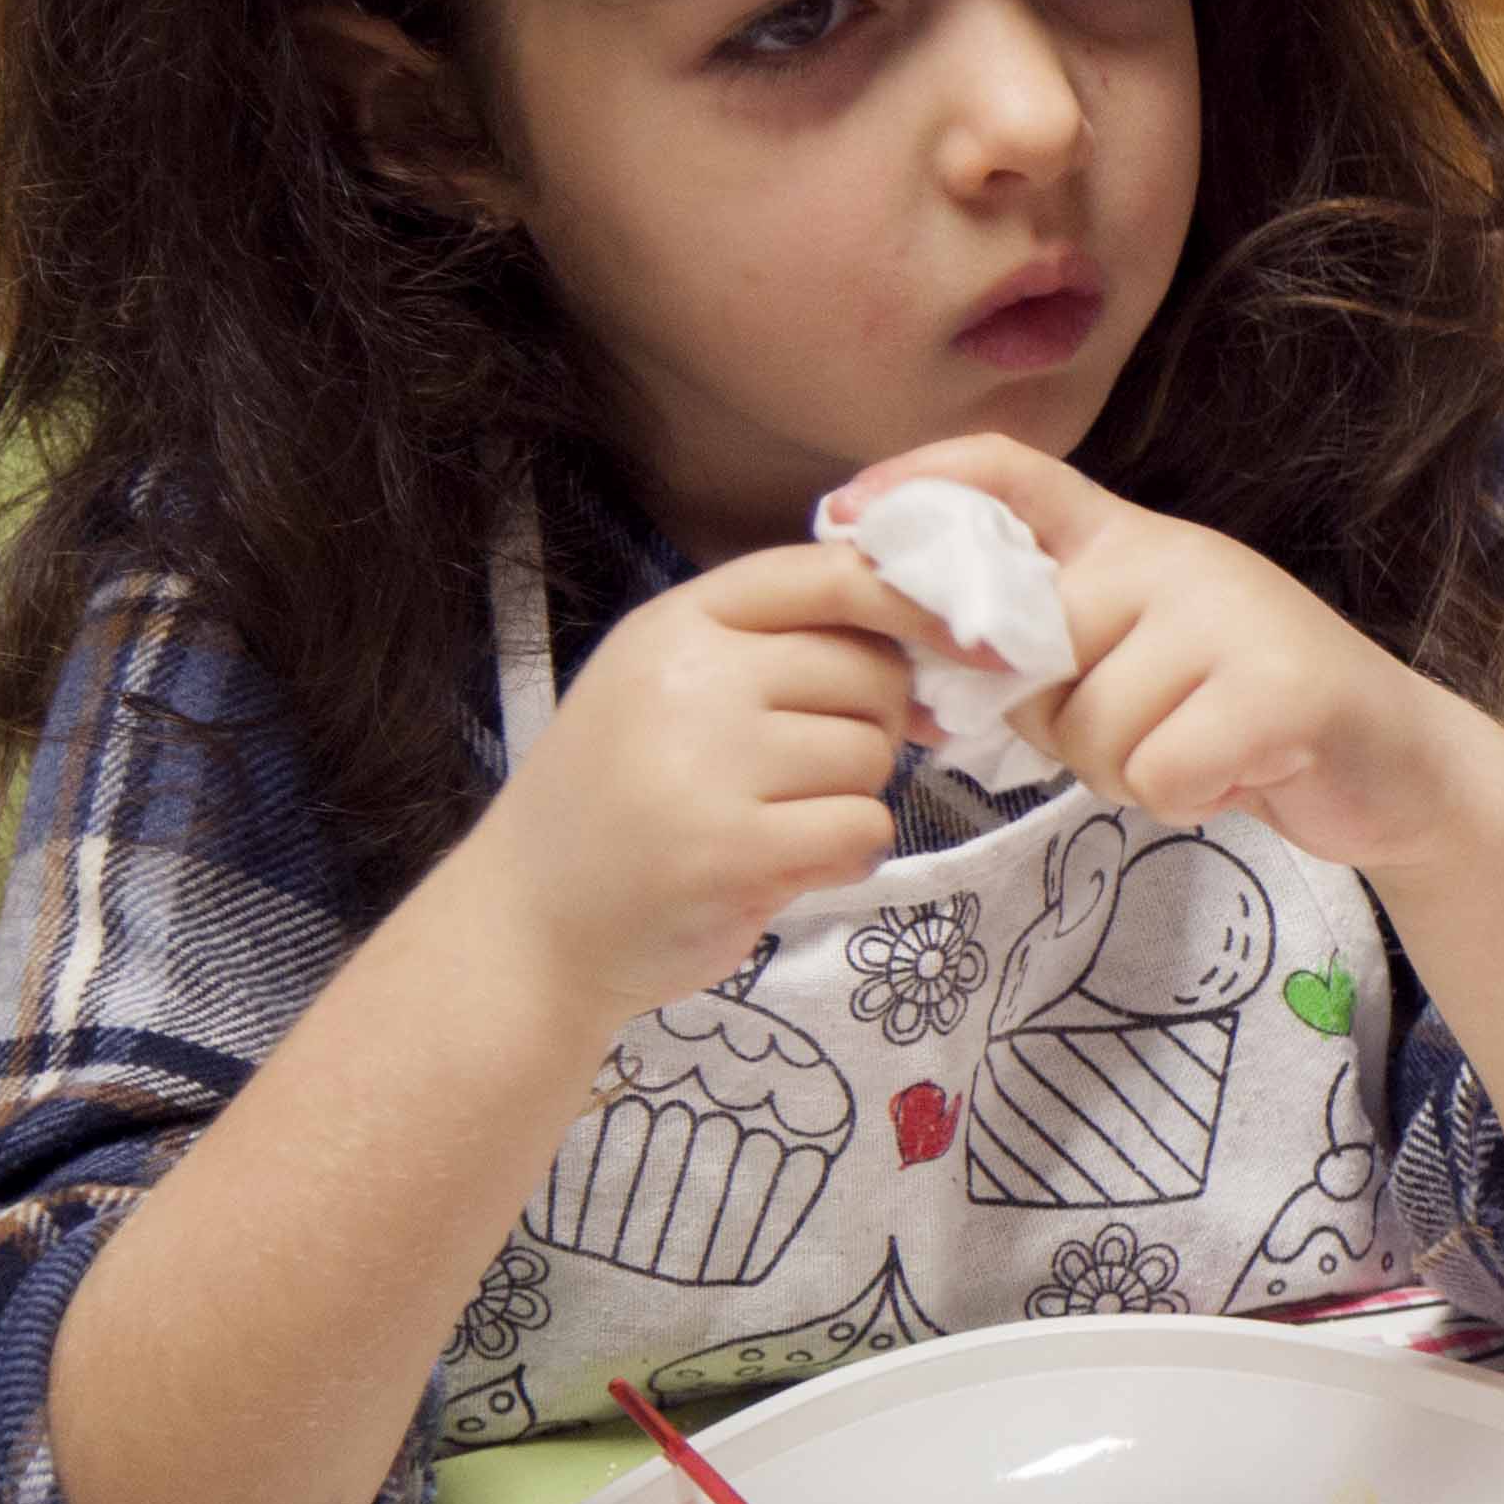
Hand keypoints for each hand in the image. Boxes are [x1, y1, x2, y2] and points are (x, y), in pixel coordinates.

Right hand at [461, 541, 918, 1015]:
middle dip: (873, 728)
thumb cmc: (619, 806)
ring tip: (769, 822)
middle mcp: (689, 680)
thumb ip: (778, 651)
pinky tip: (783, 867)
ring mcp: (706, 765)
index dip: (916, 602)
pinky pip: (863, 830)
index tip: (975, 644)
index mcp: (676, 625)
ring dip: (848, 799)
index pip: (828, 575)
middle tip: (805, 775)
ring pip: (872, 757)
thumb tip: (934, 643)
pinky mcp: (733, 851)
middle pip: (870, 674)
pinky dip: (846, 856)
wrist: (528, 928)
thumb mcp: (672, 692)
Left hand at [836, 437, 1502, 867]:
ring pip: (1092, 726)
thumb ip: (1048, 651)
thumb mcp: (1134, 663)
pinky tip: (1235, 776)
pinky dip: (1185, 798)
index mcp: (1131, 541)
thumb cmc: (1241, 721)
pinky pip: (1157, 770)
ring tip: (1196, 754)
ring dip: (1128, 772)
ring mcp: (1233, 615)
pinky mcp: (1281, 688)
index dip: (915, 484)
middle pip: (1028, 654)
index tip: (839, 522)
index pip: (1009, 472)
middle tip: (1135, 734)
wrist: (1397, 766)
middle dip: (1058, 724)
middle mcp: (1175, 557)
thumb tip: (935, 675)